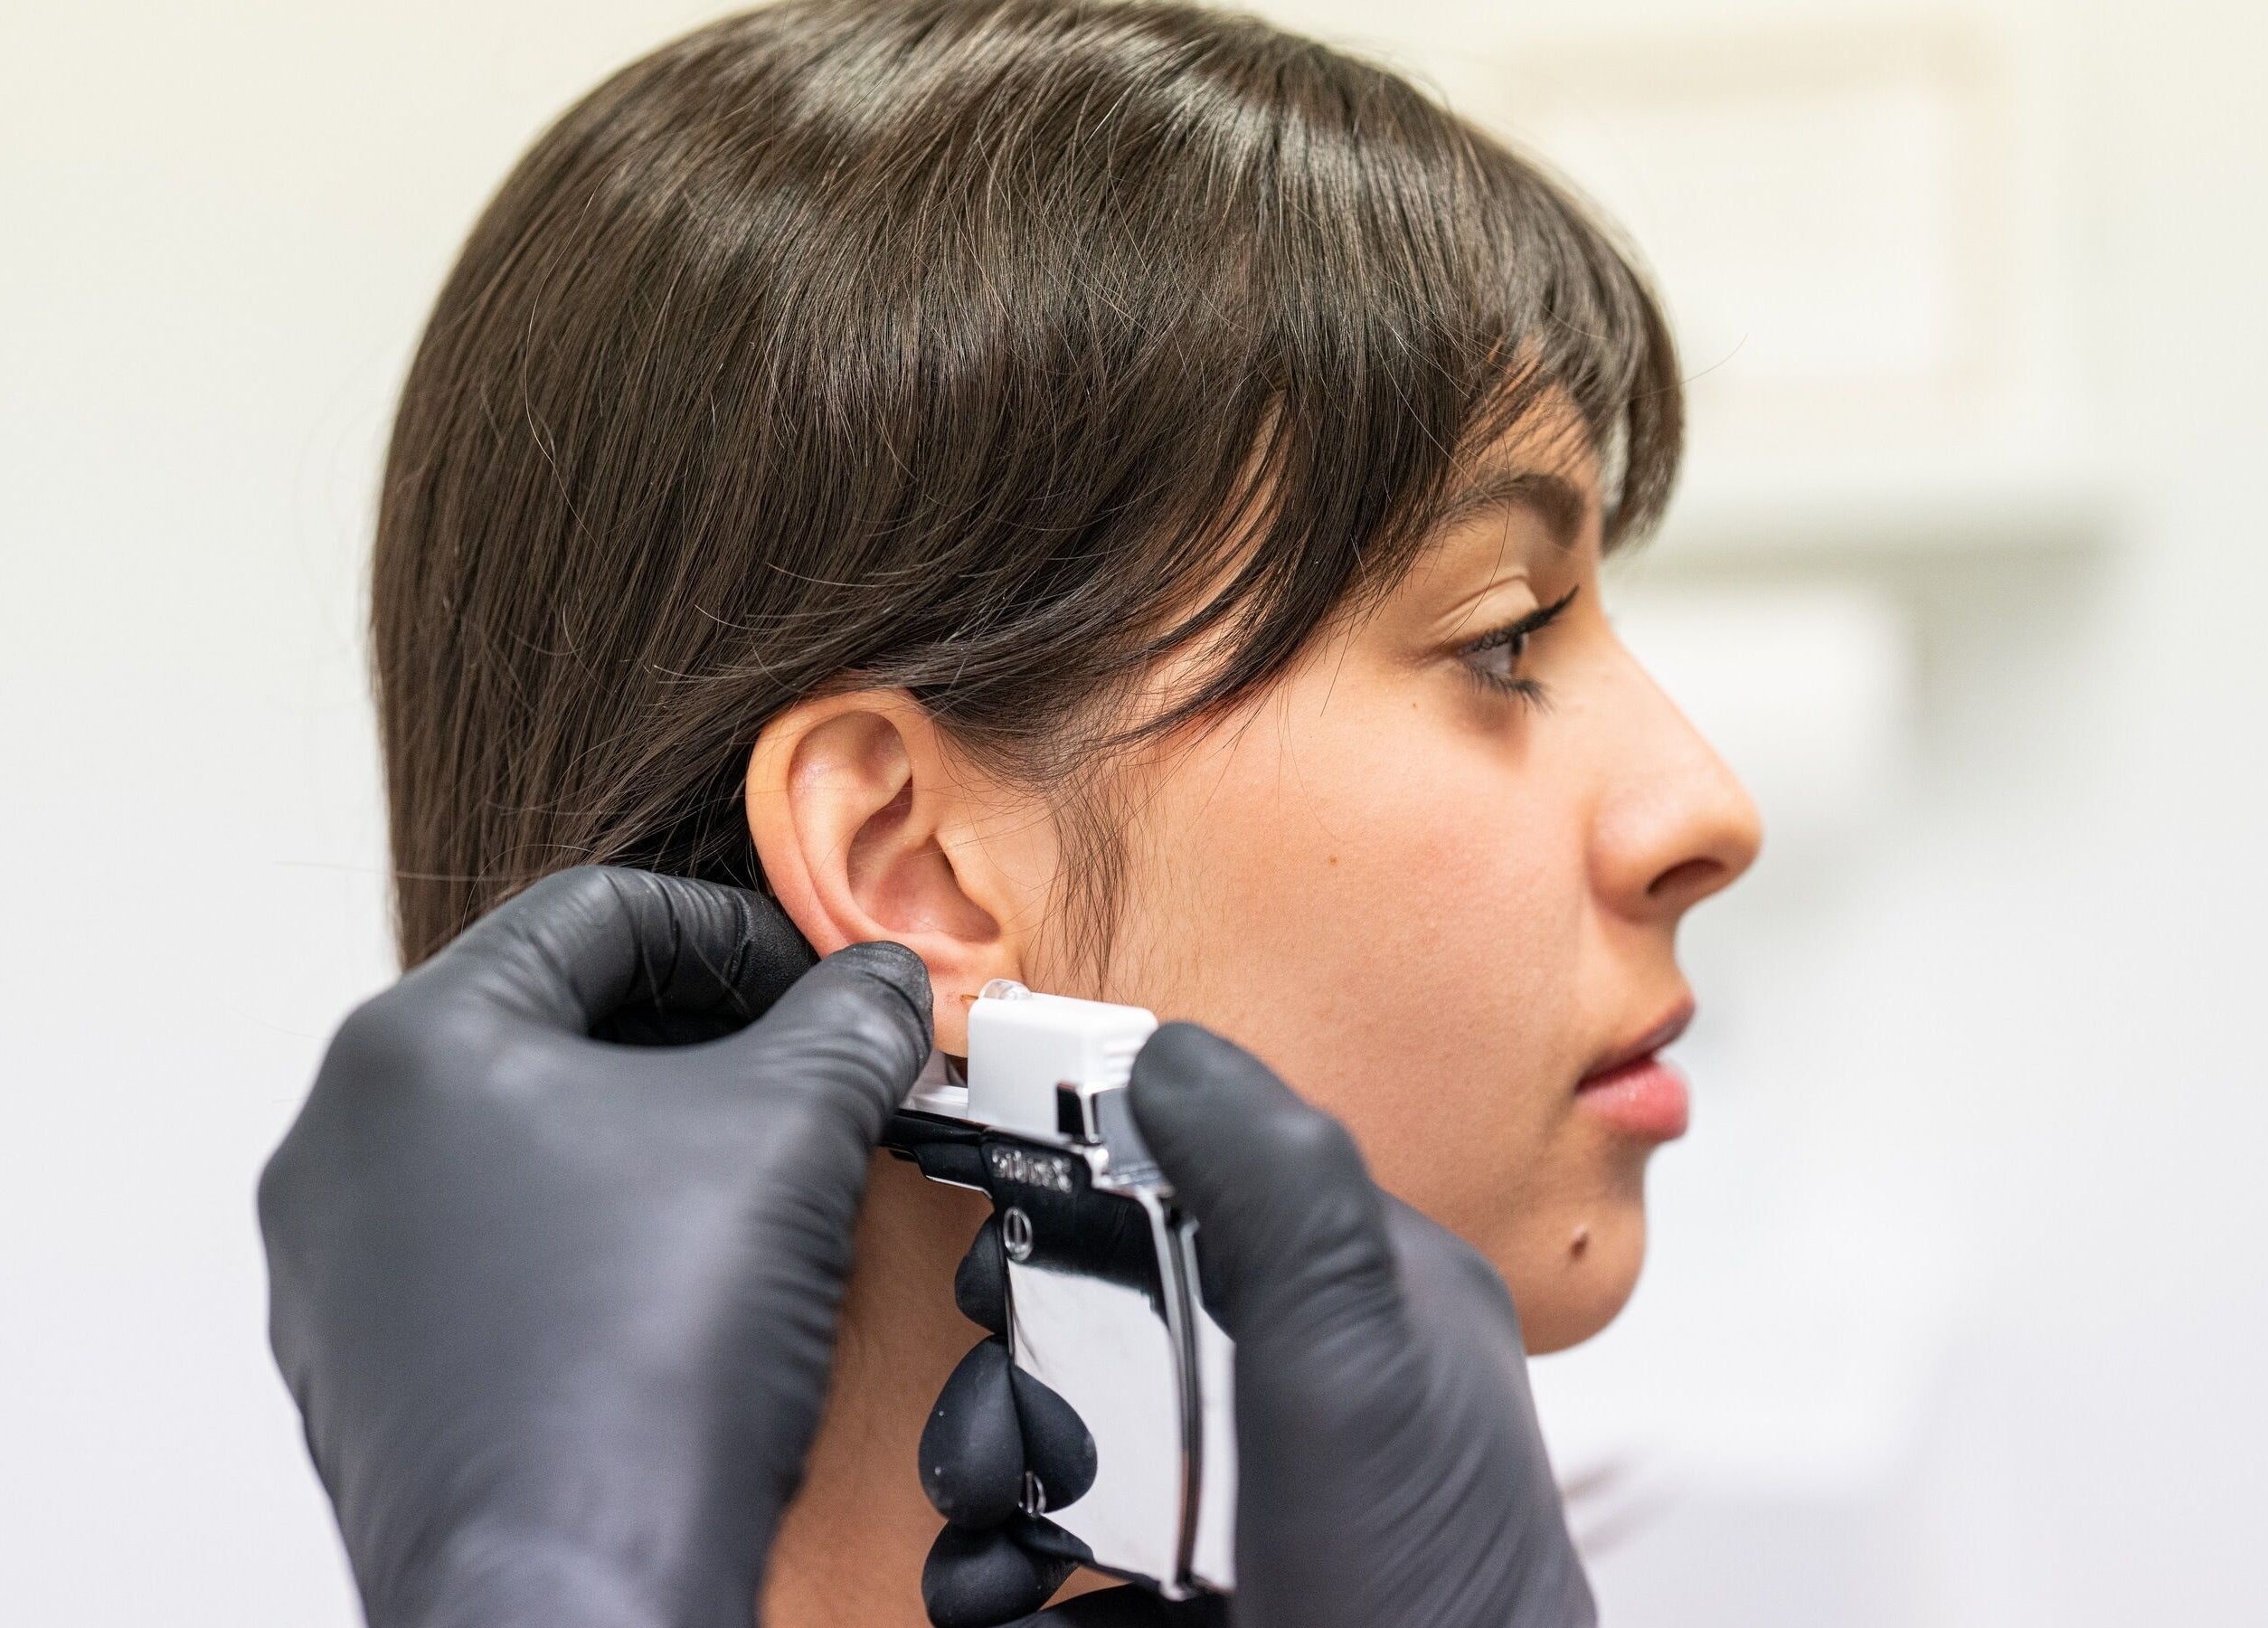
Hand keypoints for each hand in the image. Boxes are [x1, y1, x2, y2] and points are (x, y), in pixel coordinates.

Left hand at [259, 866, 931, 1627]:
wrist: (574, 1592)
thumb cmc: (649, 1360)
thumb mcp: (795, 1128)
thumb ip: (852, 1019)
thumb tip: (883, 986)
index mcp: (411, 1046)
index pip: (600, 913)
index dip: (741, 930)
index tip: (822, 982)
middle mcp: (343, 1145)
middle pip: (554, 1021)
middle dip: (703, 1036)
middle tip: (810, 1070)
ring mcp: (341, 1268)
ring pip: (521, 1141)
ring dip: (654, 1133)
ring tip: (765, 1174)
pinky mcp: (366, 1370)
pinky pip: (493, 1248)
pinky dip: (598, 1230)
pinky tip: (692, 1277)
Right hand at [916, 1024, 1594, 1627]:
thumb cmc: (1431, 1600)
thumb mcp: (1355, 1365)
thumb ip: (1276, 1187)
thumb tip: (1171, 1055)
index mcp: (1366, 1301)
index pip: (1206, 1180)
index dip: (1090, 1181)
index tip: (1005, 1212)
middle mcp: (1305, 1396)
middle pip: (1108, 1316)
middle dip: (1018, 1359)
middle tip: (1000, 1413)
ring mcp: (1248, 1507)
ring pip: (1067, 1440)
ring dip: (990, 1471)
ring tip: (986, 1521)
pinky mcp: (1195, 1602)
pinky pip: (1055, 1560)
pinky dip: (999, 1577)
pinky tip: (1001, 1599)